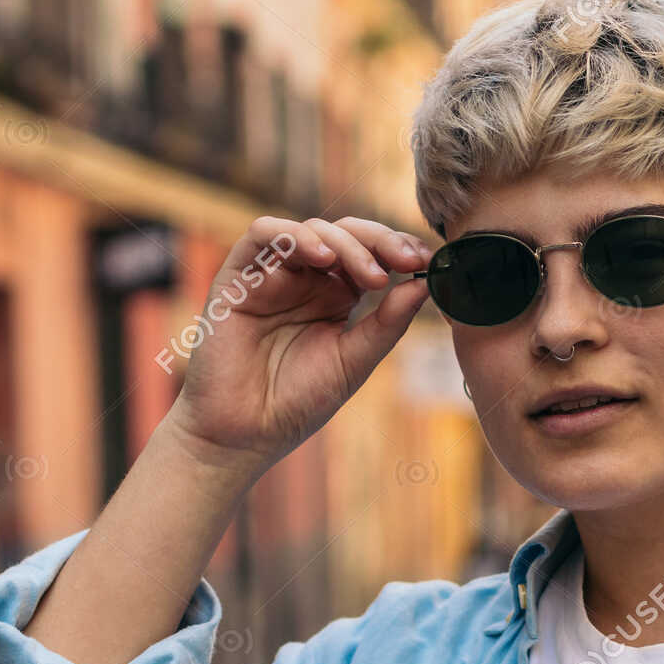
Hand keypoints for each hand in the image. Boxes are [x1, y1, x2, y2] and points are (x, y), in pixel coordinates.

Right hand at [162, 215, 431, 473]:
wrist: (244, 433)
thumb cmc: (299, 401)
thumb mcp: (355, 359)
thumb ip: (389, 322)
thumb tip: (426, 284)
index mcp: (336, 295)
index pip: (370, 254)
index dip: (398, 249)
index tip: (426, 261)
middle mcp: (305, 279)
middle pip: (346, 235)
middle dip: (381, 241)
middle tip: (408, 262)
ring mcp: (272, 275)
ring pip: (311, 230)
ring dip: (347, 244)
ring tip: (372, 277)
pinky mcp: (237, 276)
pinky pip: (262, 234)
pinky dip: (295, 235)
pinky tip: (323, 257)